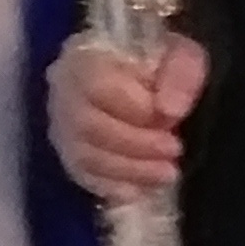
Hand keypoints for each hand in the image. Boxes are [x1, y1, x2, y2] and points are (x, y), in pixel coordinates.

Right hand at [49, 31, 208, 200]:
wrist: (144, 79)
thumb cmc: (160, 63)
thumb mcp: (181, 55)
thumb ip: (181, 73)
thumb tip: (169, 110)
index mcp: (85, 57)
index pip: (97, 85)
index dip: (134, 107)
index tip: (170, 117)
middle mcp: (63, 93)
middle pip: (88, 125)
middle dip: (136, 144)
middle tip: (174, 150)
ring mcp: (62, 127)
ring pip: (84, 155)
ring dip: (129, 170)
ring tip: (168, 173)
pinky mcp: (70, 155)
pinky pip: (83, 177)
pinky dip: (113, 186)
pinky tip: (141, 190)